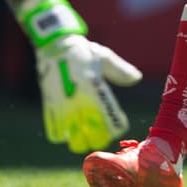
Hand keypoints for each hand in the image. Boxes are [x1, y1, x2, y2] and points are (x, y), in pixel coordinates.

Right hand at [21, 0, 142, 152]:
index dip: (116, 127)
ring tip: (83, 135)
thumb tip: (137, 78)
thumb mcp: (104, 57)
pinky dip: (62, 135)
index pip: (111, 120)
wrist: (53, 45)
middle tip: (101, 133)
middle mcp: (80, 101)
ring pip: (74, 140)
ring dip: (80, 141)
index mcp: (95, 88)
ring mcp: (63, 106)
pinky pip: (55, 133)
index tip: (116, 125)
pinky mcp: (50, 107)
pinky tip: (67, 129)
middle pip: (94, 137)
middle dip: (100, 139)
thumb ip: (120, 71)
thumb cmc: (82, 51)